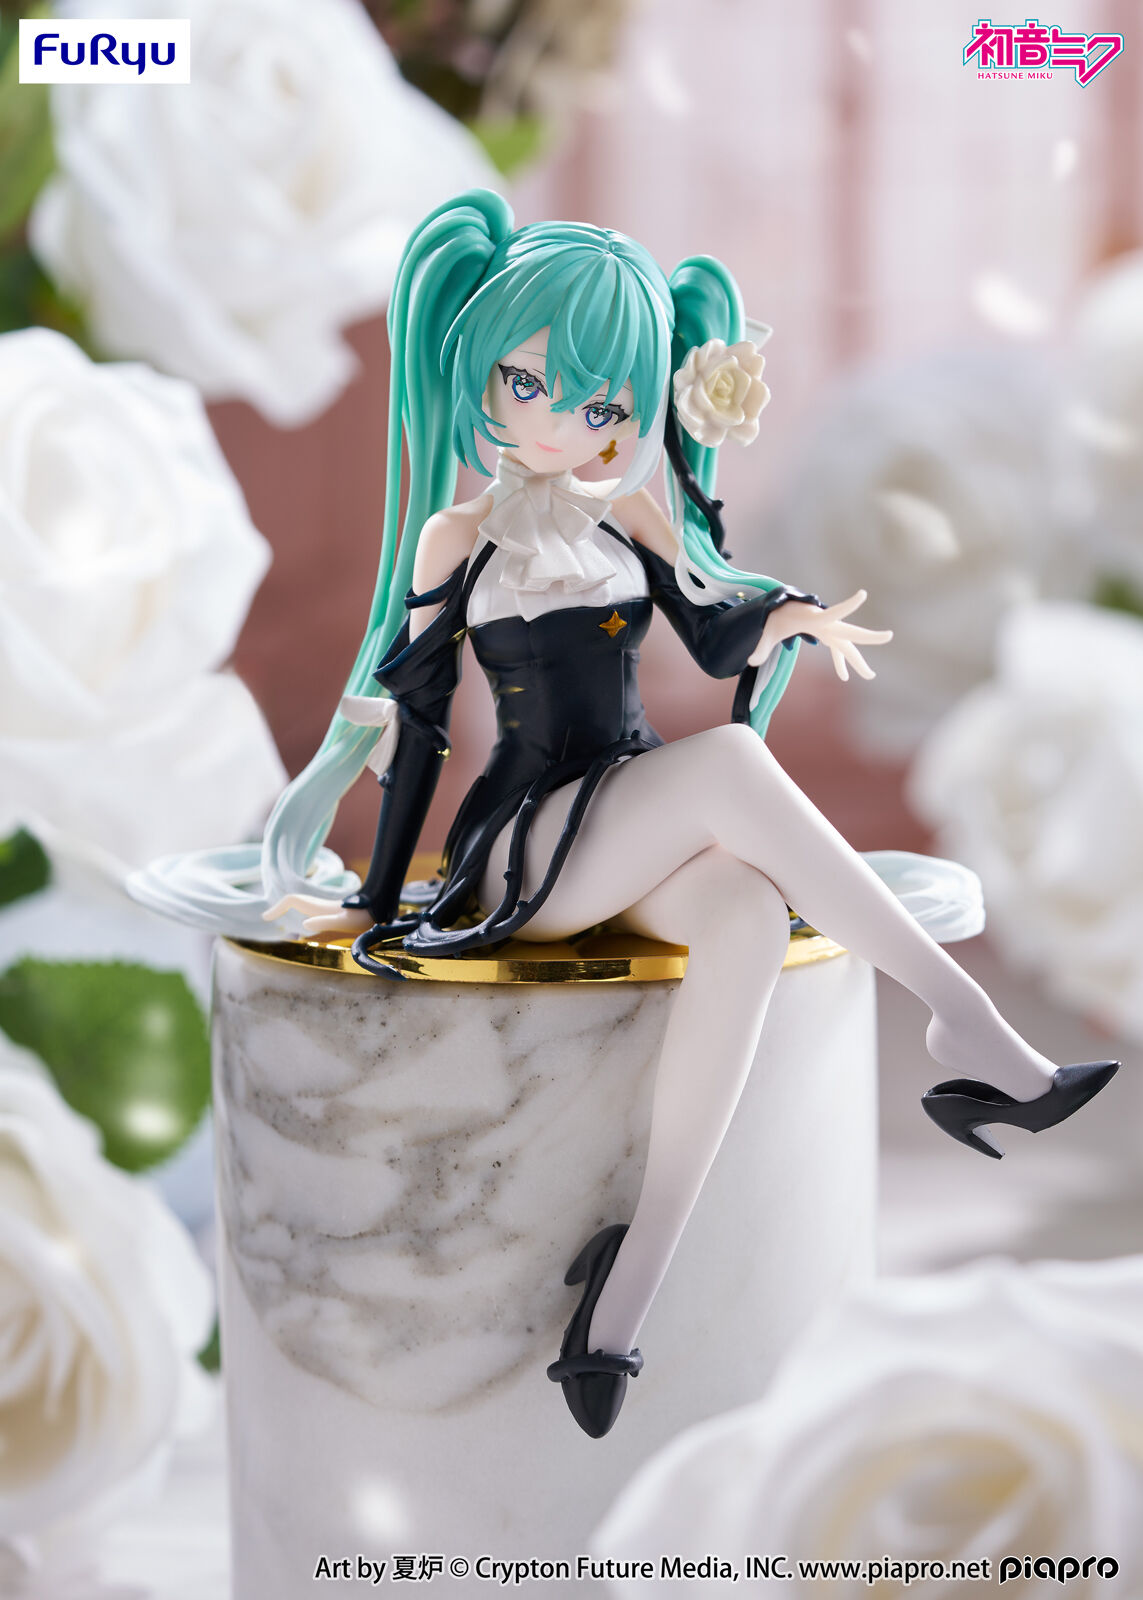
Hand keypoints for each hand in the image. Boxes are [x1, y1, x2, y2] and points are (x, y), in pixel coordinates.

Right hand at [264, 894, 373, 939]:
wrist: (378, 910)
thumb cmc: (362, 917)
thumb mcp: (342, 922)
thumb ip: (324, 922)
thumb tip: (304, 926)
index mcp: (317, 907)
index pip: (291, 900)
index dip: (277, 907)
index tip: (266, 917)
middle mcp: (319, 907)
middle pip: (294, 904)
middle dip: (281, 911)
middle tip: (270, 921)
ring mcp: (325, 911)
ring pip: (303, 911)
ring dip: (292, 918)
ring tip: (285, 934)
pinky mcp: (333, 917)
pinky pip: (313, 919)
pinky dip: (305, 925)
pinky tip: (307, 937)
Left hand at [749, 590, 891, 680]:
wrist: (779, 609)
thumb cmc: (775, 617)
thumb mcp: (768, 631)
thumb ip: (761, 646)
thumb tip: (750, 662)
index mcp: (815, 619)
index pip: (834, 612)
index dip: (848, 605)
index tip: (862, 594)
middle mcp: (827, 625)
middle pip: (851, 633)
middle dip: (870, 637)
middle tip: (888, 635)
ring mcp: (829, 631)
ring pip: (848, 646)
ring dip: (857, 661)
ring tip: (869, 676)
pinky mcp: (827, 635)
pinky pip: (837, 650)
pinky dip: (840, 662)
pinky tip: (843, 677)